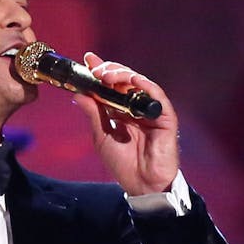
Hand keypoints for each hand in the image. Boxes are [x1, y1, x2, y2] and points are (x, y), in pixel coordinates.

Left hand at [74, 52, 179, 195]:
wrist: (141, 184)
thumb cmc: (123, 163)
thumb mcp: (101, 136)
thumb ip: (93, 114)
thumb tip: (78, 93)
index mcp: (120, 111)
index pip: (110, 86)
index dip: (100, 71)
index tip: (87, 59)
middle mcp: (135, 107)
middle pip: (124, 81)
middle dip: (109, 71)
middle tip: (96, 70)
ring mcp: (150, 111)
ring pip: (139, 84)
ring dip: (123, 75)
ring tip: (107, 75)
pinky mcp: (165, 117)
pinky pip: (157, 96)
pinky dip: (145, 86)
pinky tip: (133, 80)